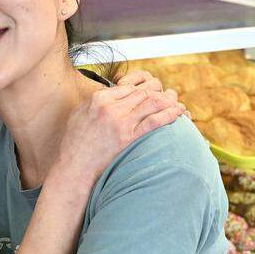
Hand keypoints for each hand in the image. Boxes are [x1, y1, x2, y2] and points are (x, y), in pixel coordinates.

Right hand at [59, 74, 183, 184]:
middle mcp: (110, 107)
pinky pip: (155, 121)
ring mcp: (121, 122)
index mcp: (98, 99)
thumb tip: (111, 94)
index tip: (149, 95)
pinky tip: (179, 113)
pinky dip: (170, 114)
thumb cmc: (75, 143)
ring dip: (168, 100)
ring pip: (152, 102)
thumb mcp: (79, 114)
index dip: (142, 89)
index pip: (128, 86)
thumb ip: (95, 102)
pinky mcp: (128, 137)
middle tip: (167, 97)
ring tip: (176, 103)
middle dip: (158, 92)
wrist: (75, 166)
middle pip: (142, 92)